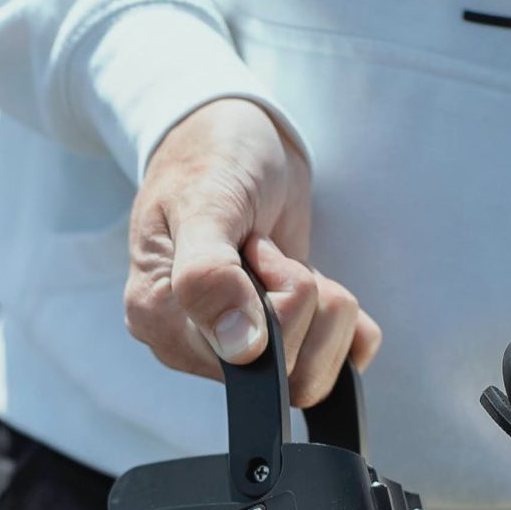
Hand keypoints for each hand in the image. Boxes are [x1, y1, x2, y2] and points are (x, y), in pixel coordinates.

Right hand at [123, 98, 381, 406]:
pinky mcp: (282, 338)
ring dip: (327, 309)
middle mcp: (196, 346)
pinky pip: (340, 362)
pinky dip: (349, 323)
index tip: (253, 251)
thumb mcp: (206, 202)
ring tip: (286, 259)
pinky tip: (322, 281)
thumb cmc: (211, 157)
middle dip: (303, 299)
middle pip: (289, 374)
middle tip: (268, 248)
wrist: (237, 135)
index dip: (274, 305)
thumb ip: (209, 275)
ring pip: (318, 372)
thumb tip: (238, 349)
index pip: (246, 365)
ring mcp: (239, 345)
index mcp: (161, 320)